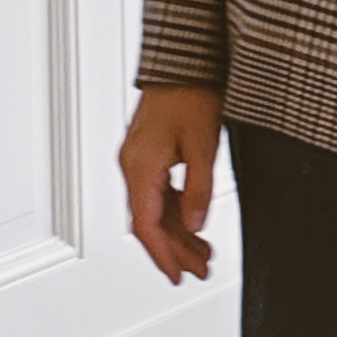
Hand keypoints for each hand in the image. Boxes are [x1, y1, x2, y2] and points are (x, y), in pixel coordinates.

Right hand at [121, 86, 223, 283]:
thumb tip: (196, 226)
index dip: (162, 256)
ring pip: (154, 209)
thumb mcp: (203, 145)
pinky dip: (176, 213)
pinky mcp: (148, 154)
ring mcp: (138, 160)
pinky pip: (157, 193)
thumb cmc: (190, 93)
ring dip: (177, 234)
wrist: (183, 60)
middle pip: (149, 222)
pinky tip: (194, 224)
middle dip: (174, 251)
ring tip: (204, 254)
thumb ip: (198, 190)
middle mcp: (132, 166)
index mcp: (139, 166)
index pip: (146, 225)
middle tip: (200, 271)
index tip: (178, 276)